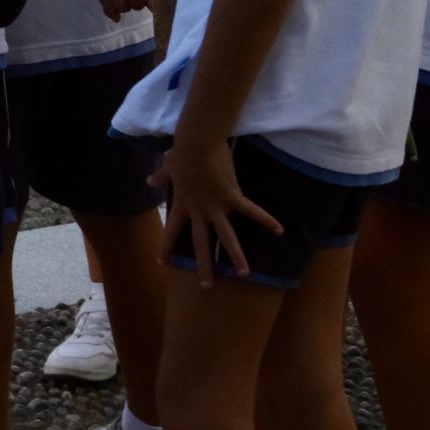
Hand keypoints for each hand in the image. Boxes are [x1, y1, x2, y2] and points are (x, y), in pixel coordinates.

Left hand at [151, 137, 282, 287]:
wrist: (197, 142)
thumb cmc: (182, 152)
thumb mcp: (168, 167)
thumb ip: (161, 178)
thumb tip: (149, 182)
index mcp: (181, 204)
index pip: (171, 231)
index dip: (166, 247)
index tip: (162, 263)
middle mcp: (198, 210)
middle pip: (200, 243)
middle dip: (203, 265)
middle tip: (206, 286)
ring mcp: (216, 205)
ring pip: (226, 236)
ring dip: (235, 256)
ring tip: (244, 274)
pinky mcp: (232, 196)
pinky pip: (251, 211)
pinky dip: (265, 220)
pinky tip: (279, 230)